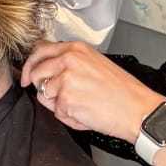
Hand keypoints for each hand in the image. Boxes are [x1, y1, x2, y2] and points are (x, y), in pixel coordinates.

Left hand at [20, 39, 162, 141]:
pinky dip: (69, 117)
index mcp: (76, 49)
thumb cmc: (123, 91)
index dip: (31, 65)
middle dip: (40, 87)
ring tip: (82, 105)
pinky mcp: (66, 99)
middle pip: (36, 72)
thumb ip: (71, 63)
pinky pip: (57, 112)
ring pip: (45, 95)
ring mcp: (65, 79)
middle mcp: (68, 60)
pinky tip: (87, 114)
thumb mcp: (96, 64)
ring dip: (58, 104)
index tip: (28, 75)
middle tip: (55, 96)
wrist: (137, 109)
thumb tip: (49, 70)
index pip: (40, 50)